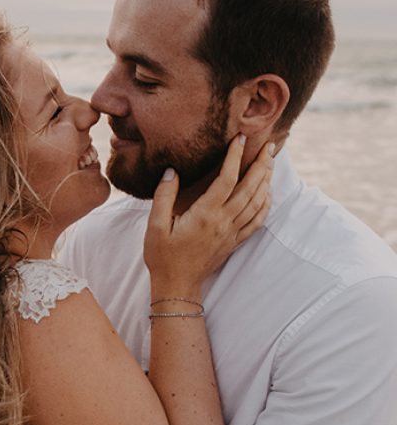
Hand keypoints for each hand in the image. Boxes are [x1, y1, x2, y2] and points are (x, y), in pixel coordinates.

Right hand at [144, 135, 273, 296]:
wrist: (177, 286)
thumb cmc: (163, 256)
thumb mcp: (154, 225)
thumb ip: (164, 196)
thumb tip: (172, 171)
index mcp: (205, 214)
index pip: (226, 179)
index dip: (235, 156)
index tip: (240, 138)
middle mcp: (223, 222)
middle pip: (250, 188)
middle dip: (262, 164)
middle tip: (270, 145)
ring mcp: (232, 233)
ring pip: (257, 202)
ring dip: (267, 180)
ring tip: (271, 162)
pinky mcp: (234, 242)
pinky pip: (257, 221)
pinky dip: (266, 204)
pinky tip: (268, 193)